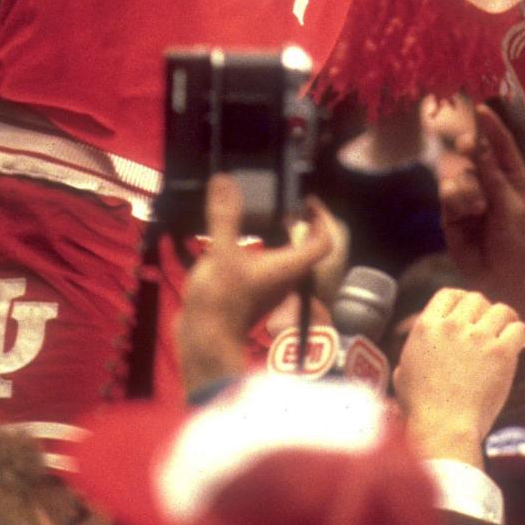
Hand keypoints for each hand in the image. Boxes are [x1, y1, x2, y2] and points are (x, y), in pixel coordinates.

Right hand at [175, 174, 333, 394]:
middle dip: (297, 221)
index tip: (306, 199)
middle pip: (304, 246)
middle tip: (280, 201)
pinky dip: (255, 247)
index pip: (322, 241)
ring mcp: (267, 287)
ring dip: (274, 233)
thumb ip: (226, 217)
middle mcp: (283, 277)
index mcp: (288, 266)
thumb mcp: (222, 254)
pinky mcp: (249, 292)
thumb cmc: (220, 303)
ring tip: (256, 212)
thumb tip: (225, 181)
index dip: (321, 217)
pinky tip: (233, 237)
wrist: (201, 344)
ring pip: (281, 255)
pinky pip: (261, 264)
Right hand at [394, 287, 524, 468]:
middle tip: (492, 325)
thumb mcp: (402, 375)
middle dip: (485, 310)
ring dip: (507, 319)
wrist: (443, 429)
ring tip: (511, 330)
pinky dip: (524, 333)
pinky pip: (518, 329)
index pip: (448, 294)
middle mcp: (452, 326)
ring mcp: (477, 337)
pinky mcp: (500, 353)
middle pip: (476, 300)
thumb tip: (410, 358)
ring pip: (500, 310)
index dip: (462, 299)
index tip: (471, 310)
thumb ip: (411, 357)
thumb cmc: (421, 410)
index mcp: (426, 327)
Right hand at [429, 103, 524, 323]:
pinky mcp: (452, 210)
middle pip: (474, 152)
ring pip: (458, 173)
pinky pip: (447, 192)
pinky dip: (455, 200)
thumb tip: (479, 145)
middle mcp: (491, 181)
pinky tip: (464, 214)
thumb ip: (493, 176)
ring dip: (467, 188)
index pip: (502, 145)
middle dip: (470, 146)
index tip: (481, 109)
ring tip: (477, 209)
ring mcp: (470, 194)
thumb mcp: (510, 208)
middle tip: (465, 144)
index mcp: (514, 178)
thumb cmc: (514, 244)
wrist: (497, 278)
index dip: (491, 126)